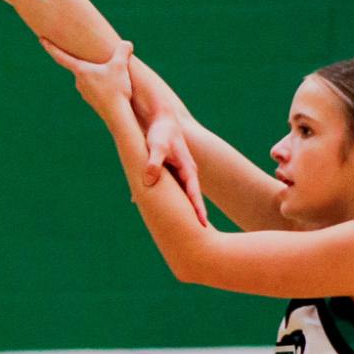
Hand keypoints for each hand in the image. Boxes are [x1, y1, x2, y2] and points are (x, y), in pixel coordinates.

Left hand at [41, 35, 135, 121]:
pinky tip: (114, 88)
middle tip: (102, 59)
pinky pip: (96, 88)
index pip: (61, 56)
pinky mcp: (92, 101)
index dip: (51, 46)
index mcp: (80, 70)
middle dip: (92, 62)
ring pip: (92, 77)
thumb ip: (123, 51)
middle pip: (83, 66)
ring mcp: (84, 92)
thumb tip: (127, 44)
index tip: (41, 39)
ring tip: (115, 77)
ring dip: (101, 74)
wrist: (117, 115)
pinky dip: (104, 85)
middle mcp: (79, 81)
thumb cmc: (116, 89)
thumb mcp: (121, 65)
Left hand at [144, 109, 207, 226]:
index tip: (203, 224)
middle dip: (195, 215)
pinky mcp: (171, 171)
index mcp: (187, 169)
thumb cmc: (161, 132)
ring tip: (184, 228)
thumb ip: (153, 164)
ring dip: (183, 210)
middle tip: (199, 234)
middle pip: (191, 198)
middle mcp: (187, 173)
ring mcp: (180, 173)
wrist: (160, 120)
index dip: (198, 210)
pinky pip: (171, 189)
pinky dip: (169, 200)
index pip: (194, 194)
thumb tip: (149, 181)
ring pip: (181, 195)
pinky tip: (161, 212)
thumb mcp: (156, 147)